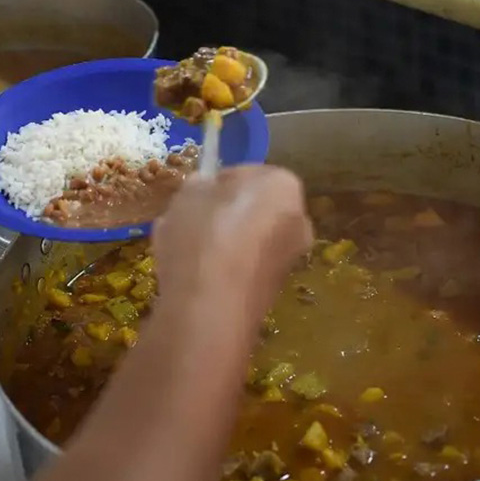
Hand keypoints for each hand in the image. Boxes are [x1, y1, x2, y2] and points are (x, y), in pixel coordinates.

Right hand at [151, 166, 313, 321]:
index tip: (193, 195)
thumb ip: (200, 184)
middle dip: (220, 213)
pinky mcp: (272, 290)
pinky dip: (221, 267)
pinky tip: (191, 276)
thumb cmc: (202, 235)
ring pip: (245, 239)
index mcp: (284, 184)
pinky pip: (242, 267)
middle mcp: (298, 219)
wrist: (210, 308)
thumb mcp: (188, 192)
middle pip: (250, 208)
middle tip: (186, 221)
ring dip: (218, 242)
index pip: (245, 172)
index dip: (215, 183)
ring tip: (180, 251)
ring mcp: (289, 258)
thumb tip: (205, 189)